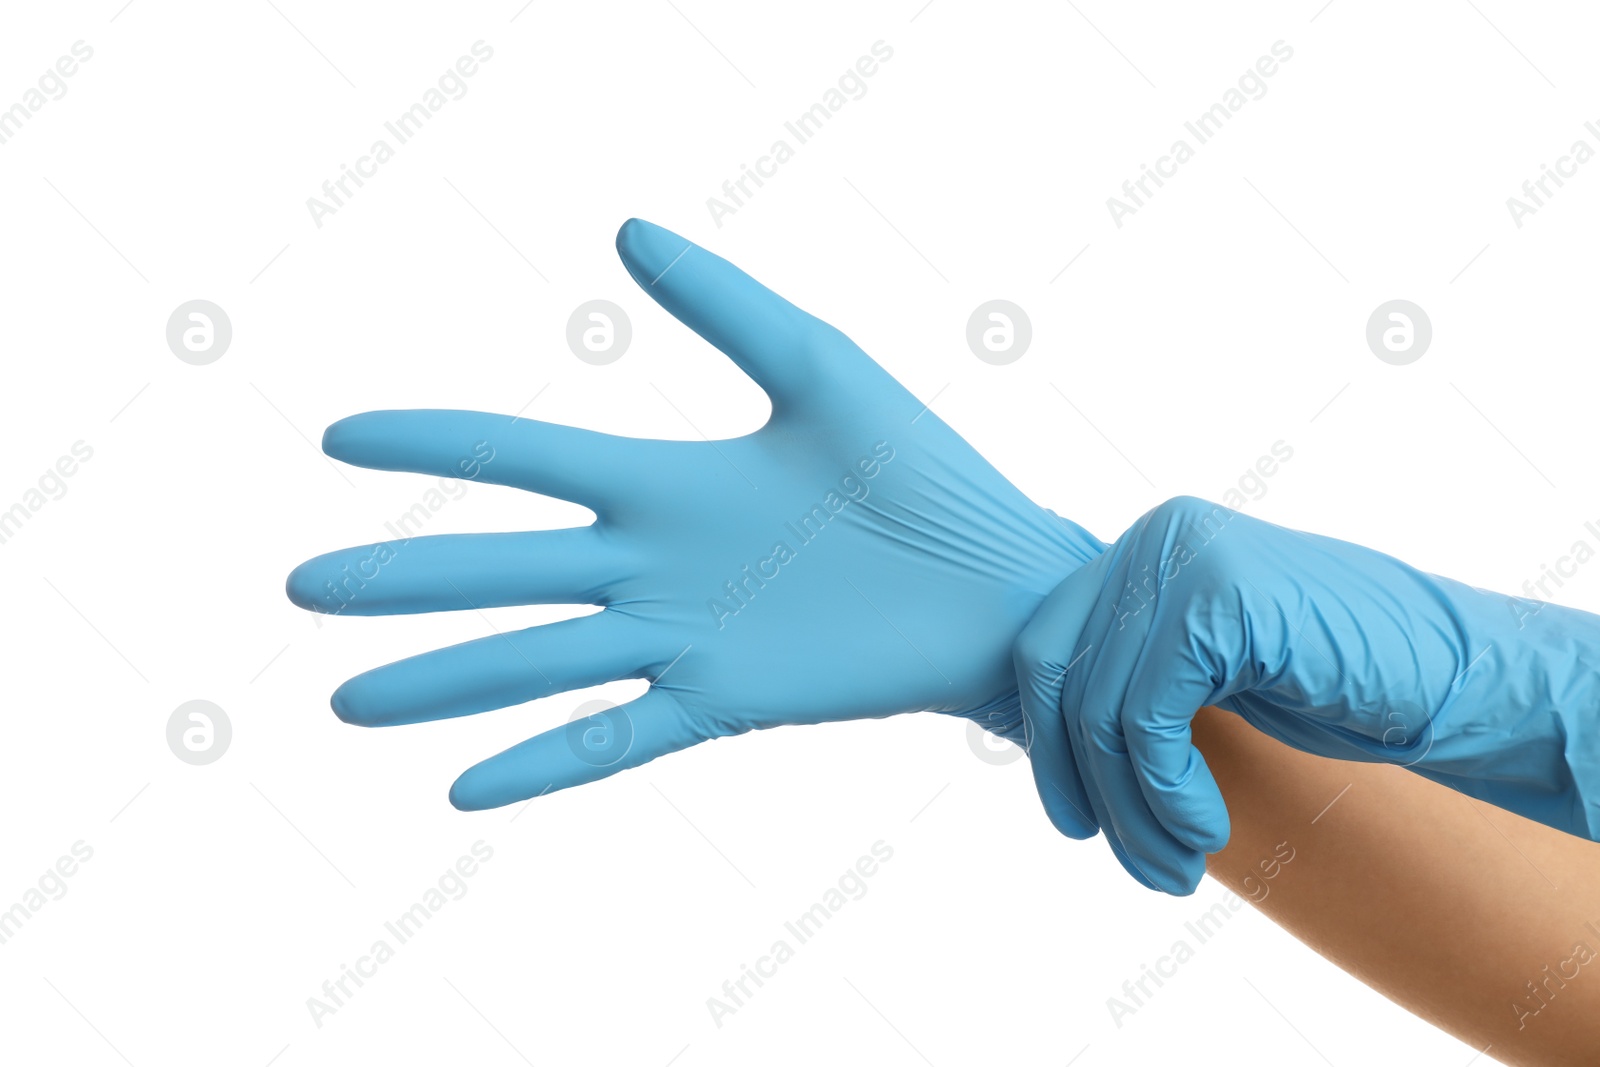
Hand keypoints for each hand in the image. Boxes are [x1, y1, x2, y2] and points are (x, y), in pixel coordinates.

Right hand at [287, 219, 1105, 810]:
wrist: (1001, 584)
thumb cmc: (924, 475)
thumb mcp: (821, 369)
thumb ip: (724, 304)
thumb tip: (624, 226)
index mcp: (667, 482)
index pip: (523, 458)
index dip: (434, 442)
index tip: (339, 437)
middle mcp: (653, 564)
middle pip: (503, 570)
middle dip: (404, 580)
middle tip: (302, 589)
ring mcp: (682, 638)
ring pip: (536, 661)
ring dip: (443, 681)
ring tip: (346, 699)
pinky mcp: (724, 702)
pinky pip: (615, 737)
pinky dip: (543, 764)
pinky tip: (463, 791)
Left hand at [1016, 494, 1599, 893]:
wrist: (1455, 675)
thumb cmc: (1336, 680)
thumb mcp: (1208, 672)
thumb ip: (1131, 678)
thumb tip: (1036, 740)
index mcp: (1144, 550)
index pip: (1043, 651)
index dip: (1049, 748)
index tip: (1078, 825)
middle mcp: (1153, 538)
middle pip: (1058, 680)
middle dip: (1086, 786)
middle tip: (1139, 864)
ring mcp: (1182, 559)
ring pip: (1100, 712)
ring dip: (1134, 812)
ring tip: (1177, 868)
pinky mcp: (1216, 601)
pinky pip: (1144, 720)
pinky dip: (1164, 793)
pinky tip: (1207, 831)